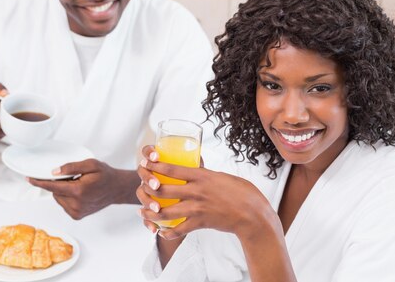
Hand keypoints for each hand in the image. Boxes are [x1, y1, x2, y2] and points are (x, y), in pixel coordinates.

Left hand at [28, 159, 140, 219]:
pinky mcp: (77, 216)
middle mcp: (76, 204)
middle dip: (59, 183)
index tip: (29, 179)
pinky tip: (79, 193)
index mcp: (78, 191)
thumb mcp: (91, 164)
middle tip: (73, 177)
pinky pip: (64, 204)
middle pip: (55, 192)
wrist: (116, 189)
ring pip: (59, 199)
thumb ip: (71, 167)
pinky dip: (67, 198)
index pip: (53, 186)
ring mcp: (77, 212)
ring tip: (78, 185)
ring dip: (63, 191)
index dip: (39, 182)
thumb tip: (54, 172)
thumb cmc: (105, 175)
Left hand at [136, 146, 275, 240]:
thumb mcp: (220, 176)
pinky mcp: (200, 223)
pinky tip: (161, 231)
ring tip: (143, 211)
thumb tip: (193, 170)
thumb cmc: (240, 192)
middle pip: (163, 189)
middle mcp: (197, 191)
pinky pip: (178, 230)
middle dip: (148, 188)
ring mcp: (197, 208)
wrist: (253, 214)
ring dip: (151, 212)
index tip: (145, 162)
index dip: (155, 166)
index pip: (172, 169)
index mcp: (202, 176)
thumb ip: (204, 174)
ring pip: (165, 212)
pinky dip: (167, 232)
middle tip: (141, 187)